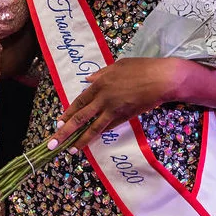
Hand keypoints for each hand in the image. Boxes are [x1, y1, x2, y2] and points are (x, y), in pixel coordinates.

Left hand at [48, 57, 186, 150]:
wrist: (161, 79)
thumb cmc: (141, 68)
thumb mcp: (118, 66)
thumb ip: (101, 74)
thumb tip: (88, 80)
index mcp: (100, 83)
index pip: (79, 102)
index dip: (68, 113)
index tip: (58, 122)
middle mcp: (103, 98)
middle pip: (81, 117)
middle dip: (65, 131)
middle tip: (53, 143)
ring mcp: (114, 109)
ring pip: (93, 128)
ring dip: (81, 140)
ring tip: (71, 150)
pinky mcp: (125, 117)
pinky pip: (109, 127)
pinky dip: (100, 134)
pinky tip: (91, 141)